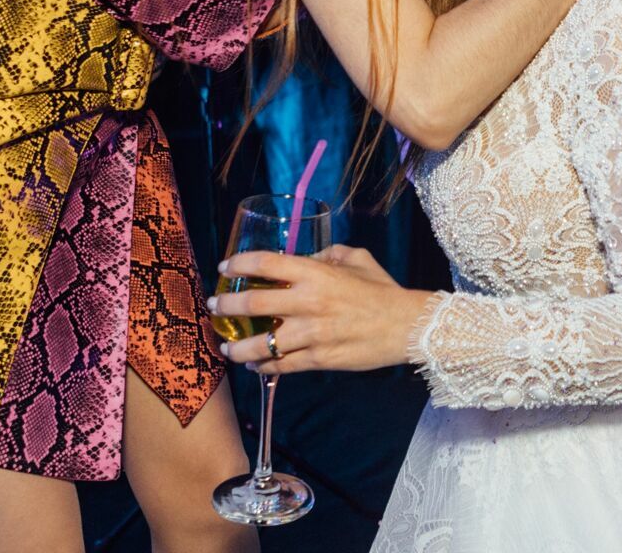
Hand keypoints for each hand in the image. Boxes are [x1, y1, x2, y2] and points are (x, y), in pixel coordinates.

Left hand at [210, 245, 432, 375]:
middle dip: (226, 305)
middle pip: (254, 303)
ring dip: (237, 347)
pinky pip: (282, 365)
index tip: (225, 268)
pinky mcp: (319, 359)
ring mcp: (312, 334)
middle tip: (214, 307)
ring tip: (227, 348)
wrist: (407, 326)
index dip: (239, 264)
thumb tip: (308, 257)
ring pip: (261, 343)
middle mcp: (309, 302)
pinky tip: (256, 366)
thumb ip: (330, 254)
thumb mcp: (358, 259)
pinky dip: (264, 367)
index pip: (267, 263)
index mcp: (317, 273)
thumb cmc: (382, 291)